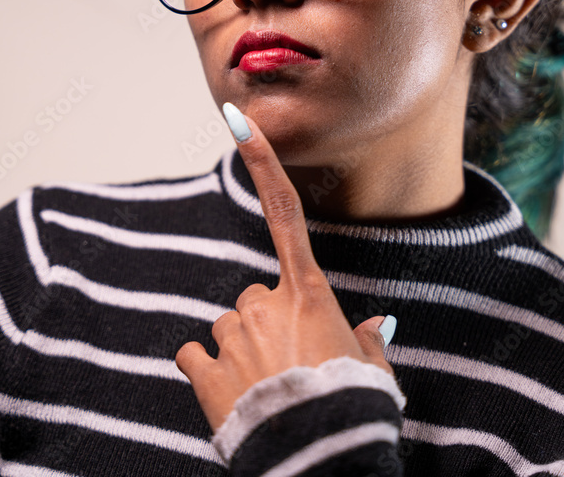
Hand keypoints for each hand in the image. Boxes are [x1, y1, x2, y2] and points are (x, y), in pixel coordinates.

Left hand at [175, 104, 395, 432]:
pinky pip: (193, 354)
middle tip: (288, 367)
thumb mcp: (371, 370)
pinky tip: (228, 394)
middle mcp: (265, 303)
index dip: (262, 163)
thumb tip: (367, 331)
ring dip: (239, 350)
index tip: (237, 121)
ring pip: (226, 326)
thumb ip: (364, 341)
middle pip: (253, 297)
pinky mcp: (203, 369)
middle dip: (264, 323)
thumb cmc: (350, 410)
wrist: (316, 460)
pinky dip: (206, 371)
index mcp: (308, 294)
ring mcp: (231, 335)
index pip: (284, 212)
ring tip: (266, 389)